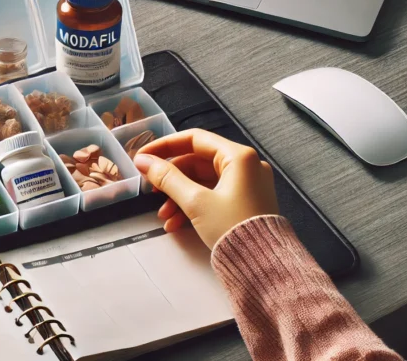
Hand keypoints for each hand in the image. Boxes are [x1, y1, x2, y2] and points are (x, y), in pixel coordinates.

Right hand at [132, 129, 277, 249]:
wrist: (263, 267)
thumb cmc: (235, 230)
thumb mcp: (195, 202)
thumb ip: (167, 178)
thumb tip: (144, 161)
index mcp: (239, 157)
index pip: (194, 139)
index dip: (164, 146)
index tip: (144, 156)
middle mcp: (246, 166)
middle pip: (197, 162)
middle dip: (171, 179)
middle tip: (150, 188)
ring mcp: (246, 185)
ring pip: (202, 181)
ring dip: (178, 196)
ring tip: (163, 215)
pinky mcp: (244, 202)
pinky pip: (212, 195)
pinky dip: (192, 205)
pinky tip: (176, 223)